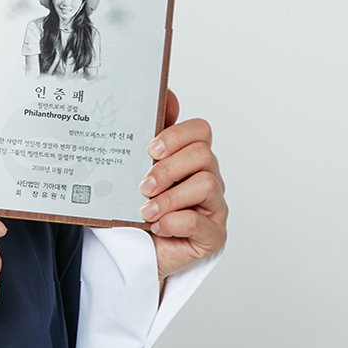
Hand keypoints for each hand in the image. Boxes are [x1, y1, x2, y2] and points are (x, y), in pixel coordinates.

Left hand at [139, 88, 228, 279]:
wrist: (135, 253)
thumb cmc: (138, 209)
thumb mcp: (135, 171)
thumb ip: (150, 136)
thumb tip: (167, 94)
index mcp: (190, 159)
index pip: (200, 131)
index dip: (177, 135)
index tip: (150, 149)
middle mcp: (207, 178)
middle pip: (203, 155)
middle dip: (169, 168)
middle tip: (143, 184)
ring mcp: (213, 207)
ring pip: (206, 184)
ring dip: (170, 197)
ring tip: (146, 209)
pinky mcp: (212, 236)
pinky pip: (201, 222)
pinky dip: (174, 222)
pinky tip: (157, 226)